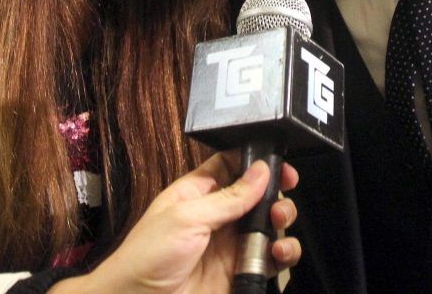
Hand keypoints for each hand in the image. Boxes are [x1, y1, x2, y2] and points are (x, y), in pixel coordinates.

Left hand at [53, 152, 299, 293]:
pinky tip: (278, 252)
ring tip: (278, 222)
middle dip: (275, 190)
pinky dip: (283, 253)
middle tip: (284, 191)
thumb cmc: (147, 256)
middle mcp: (218, 216)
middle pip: (257, 194)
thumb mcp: (186, 217)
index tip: (278, 161)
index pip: (232, 165)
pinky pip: (270, 259)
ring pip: (268, 225)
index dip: (256, 160)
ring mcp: (230, 245)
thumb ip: (228, 197)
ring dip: (282, 219)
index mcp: (198, 193)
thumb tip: (261, 170)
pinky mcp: (240, 272)